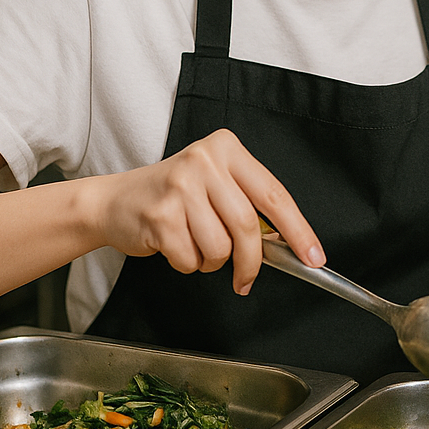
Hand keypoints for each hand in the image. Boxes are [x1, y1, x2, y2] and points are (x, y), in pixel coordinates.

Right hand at [93, 129, 323, 294]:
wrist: (114, 201)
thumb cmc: (174, 197)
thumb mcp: (215, 185)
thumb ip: (248, 205)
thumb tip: (288, 244)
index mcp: (226, 149)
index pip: (274, 194)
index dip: (299, 231)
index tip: (314, 258)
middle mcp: (204, 161)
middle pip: (247, 226)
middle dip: (251, 262)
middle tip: (245, 279)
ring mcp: (180, 186)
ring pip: (220, 248)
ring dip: (212, 262)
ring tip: (195, 245)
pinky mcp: (160, 215)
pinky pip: (191, 259)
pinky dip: (187, 264)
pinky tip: (174, 246)